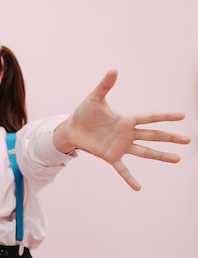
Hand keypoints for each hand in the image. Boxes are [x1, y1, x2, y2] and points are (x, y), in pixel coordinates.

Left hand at [53, 69, 190, 190]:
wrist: (71, 129)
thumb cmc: (84, 113)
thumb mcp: (95, 98)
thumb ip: (105, 85)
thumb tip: (113, 69)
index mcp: (126, 119)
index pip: (150, 117)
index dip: (165, 116)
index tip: (182, 115)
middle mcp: (127, 133)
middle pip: (153, 135)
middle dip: (170, 137)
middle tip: (188, 140)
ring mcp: (120, 146)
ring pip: (144, 152)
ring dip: (160, 156)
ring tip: (177, 160)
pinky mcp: (110, 157)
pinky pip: (122, 169)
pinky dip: (129, 178)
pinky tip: (138, 187)